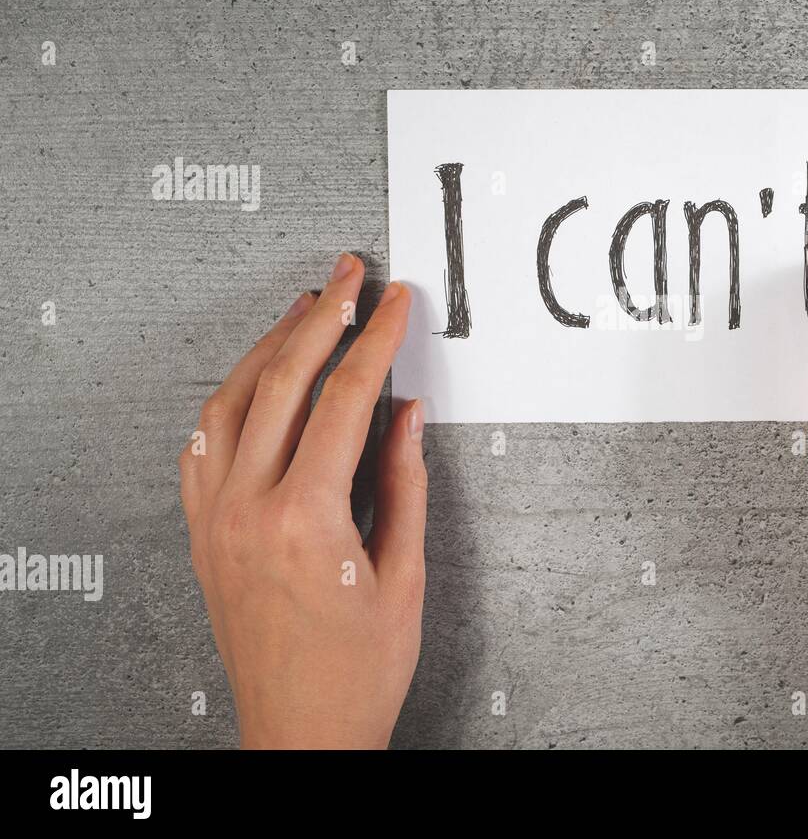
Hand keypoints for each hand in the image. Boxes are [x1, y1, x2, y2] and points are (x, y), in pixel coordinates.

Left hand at [179, 253, 426, 748]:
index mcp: (305, 520)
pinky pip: (202, 446)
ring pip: (231, 404)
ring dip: (269, 347)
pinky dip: (229, 400)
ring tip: (304, 310)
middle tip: (349, 275)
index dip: (376, 341)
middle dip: (323, 317)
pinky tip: (253, 381)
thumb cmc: (357, 671)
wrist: (300, 732)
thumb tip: (406, 414)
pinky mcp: (203, 534)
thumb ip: (404, 485)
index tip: (396, 303)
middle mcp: (248, 511)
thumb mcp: (403, 576)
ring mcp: (215, 520)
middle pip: (283, 383)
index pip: (344, 401)